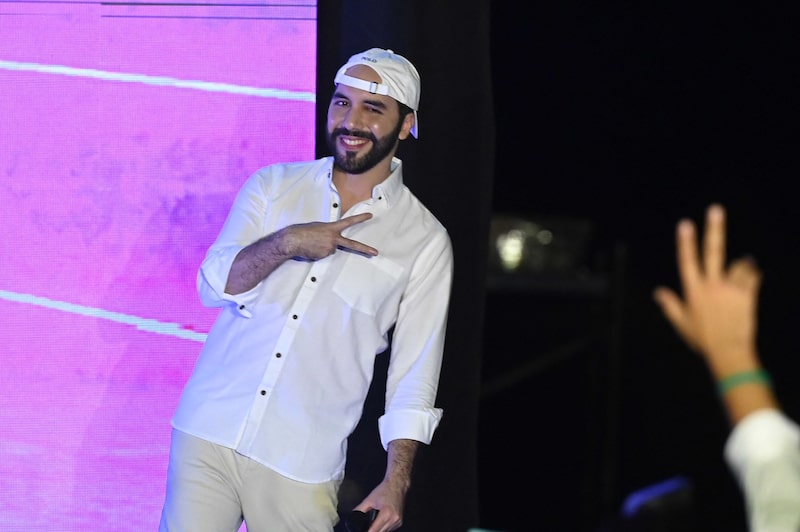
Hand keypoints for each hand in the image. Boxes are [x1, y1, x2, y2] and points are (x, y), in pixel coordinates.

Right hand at [284, 212, 377, 259]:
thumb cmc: (302, 232)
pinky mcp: (324, 255)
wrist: (292, 240)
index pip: (349, 222)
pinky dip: (318, 253)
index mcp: (331, 228)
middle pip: (352, 244)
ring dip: (323, 248)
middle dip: (365, 249)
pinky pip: (324, 255)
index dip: (360, 219)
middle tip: (375, 253)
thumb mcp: (318, 227)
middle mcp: (333, 238)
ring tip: (312, 244)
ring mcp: (330, 248)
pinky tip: (311, 249)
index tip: (370, 216)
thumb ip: (327, 233)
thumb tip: (330, 242)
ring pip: (331, 250)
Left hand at [353, 480, 403, 531]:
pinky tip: (381, 520)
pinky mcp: (400, 521)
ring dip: (378, 529)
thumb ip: (360, 509)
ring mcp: (398, 521)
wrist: (397, 484)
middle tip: (367, 526)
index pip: (374, 530)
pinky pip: (389, 529)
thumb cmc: (385, 489)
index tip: (363, 530)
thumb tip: (354, 516)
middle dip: (372, 530)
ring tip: (375, 521)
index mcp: (386, 514)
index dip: (367, 531)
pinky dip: (384, 527)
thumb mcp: (369, 499)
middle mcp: (393, 519)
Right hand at [653, 204, 761, 374]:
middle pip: (713, 251)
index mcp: (693, 291)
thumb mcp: (682, 323)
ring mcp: (730, 289)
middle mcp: (711, 286)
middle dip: (714, 229)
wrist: (729, 351)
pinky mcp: (747, 294)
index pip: (687, 261)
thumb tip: (658, 293)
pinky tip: (750, 279)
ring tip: (740, 272)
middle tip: (716, 210)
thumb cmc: (704, 339)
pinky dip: (752, 275)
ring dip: (741, 266)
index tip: (685, 224)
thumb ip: (670, 305)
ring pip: (739, 264)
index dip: (686, 242)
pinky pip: (753, 276)